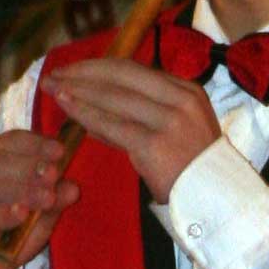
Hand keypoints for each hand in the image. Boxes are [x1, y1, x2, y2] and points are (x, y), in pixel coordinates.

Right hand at [0, 128, 80, 268]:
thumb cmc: (13, 236)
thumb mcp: (40, 218)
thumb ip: (54, 203)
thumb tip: (72, 189)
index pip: (12, 142)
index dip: (36, 144)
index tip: (59, 152)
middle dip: (29, 166)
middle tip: (53, 174)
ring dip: (21, 189)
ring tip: (46, 198)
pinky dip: (3, 214)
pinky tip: (21, 212)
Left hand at [44, 58, 220, 202]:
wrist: (215, 201)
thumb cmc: (191, 171)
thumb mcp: (173, 132)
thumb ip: (137, 118)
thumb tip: (93, 110)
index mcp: (186, 90)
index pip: (134, 70)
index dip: (98, 67)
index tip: (73, 70)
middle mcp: (180, 98)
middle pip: (121, 75)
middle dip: (82, 72)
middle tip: (55, 74)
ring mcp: (169, 120)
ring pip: (114, 97)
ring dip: (79, 90)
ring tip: (53, 89)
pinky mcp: (155, 143)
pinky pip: (113, 125)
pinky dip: (86, 114)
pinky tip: (68, 109)